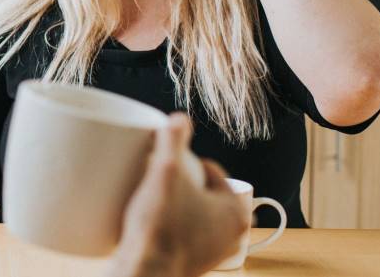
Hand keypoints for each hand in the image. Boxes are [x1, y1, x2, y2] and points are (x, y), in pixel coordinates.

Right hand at [108, 114, 248, 276]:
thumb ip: (173, 140)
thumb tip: (178, 118)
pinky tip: (154, 222)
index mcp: (235, 212)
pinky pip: (185, 235)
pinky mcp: (194, 265)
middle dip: (184, 183)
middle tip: (158, 179)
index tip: (167, 163)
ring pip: (195, 215)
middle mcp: (231, 236)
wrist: (145, 272)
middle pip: (204, 193)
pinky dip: (173, 227)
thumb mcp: (166, 172)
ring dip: (178, 205)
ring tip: (153, 198)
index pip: (213, 172)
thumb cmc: (160, 228)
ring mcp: (213, 253)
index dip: (188, 162)